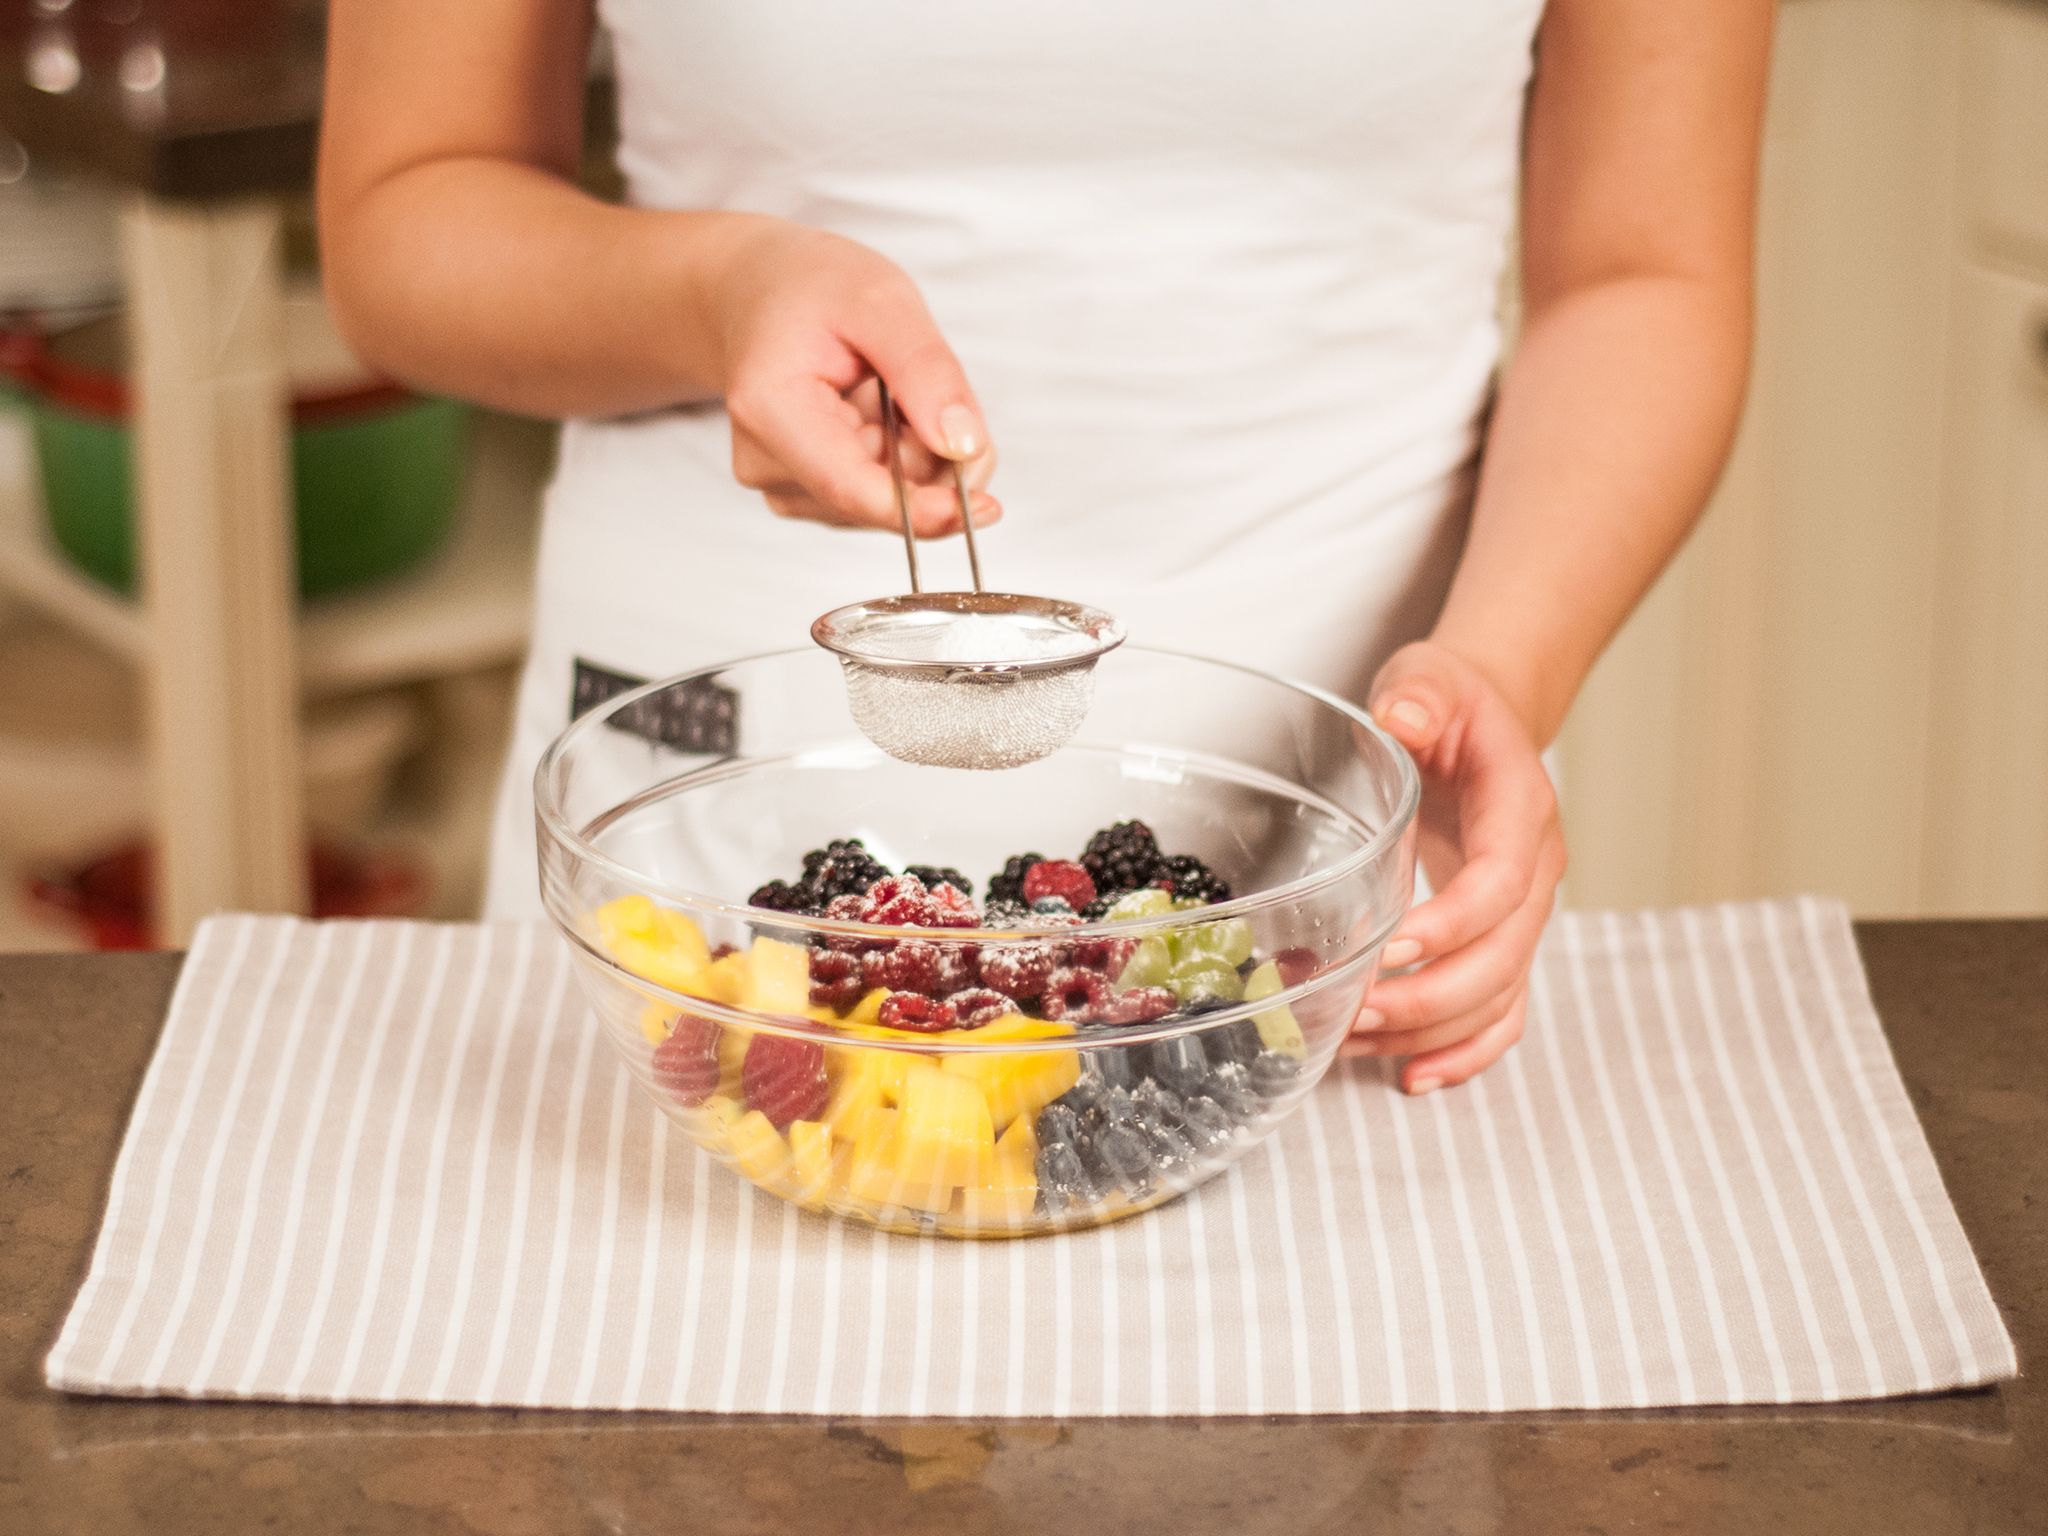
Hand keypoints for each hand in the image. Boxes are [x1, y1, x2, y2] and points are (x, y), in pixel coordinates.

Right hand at [709, 220, 998, 534]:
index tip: (986, 507)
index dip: (925, 510)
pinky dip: (898, 455)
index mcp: (770, 409)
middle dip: (930, 455)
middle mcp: (765, 462)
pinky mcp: (800, 492)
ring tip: (881, 384)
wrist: (754, 292)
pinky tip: (874, 408)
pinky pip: (877, 495)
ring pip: (887, 501)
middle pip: (881, 498)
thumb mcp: (879, 300)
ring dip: (914, 451)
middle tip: (921, 380)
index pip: (853, 489)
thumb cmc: (808, 286)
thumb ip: (925, 371)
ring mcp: (780, 483)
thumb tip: (964, 447)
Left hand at [1350, 639, 1566, 1092]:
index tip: (1393, 948)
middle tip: (1356, 1010)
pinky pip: (1502, 1012)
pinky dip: (1463, 1052)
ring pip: (1500, 996)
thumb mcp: (1430, 678)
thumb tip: (1403, 717)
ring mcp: (1525, 913)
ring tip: (1357, 1042)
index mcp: (1522, 810)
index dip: (1455, 922)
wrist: (1484, 722)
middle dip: (1431, 996)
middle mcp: (1537, 871)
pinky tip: (1411, 1076)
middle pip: (1504, 957)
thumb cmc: (1450, 704)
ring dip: (1432, 1032)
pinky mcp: (1503, 940)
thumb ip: (1419, 695)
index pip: (1503, 882)